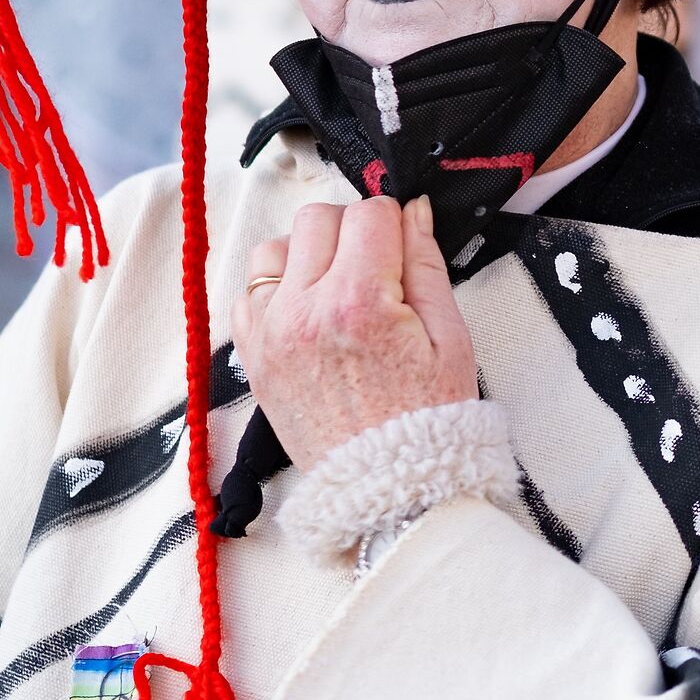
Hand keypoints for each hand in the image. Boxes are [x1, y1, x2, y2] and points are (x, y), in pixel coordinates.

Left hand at [231, 196, 477, 470]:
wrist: (388, 489)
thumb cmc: (427, 419)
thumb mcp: (451, 336)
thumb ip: (426, 263)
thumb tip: (413, 210)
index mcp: (360, 301)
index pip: (369, 213)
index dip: (395, 223)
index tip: (404, 248)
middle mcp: (305, 311)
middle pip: (317, 218)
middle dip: (352, 230)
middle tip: (376, 268)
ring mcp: (271, 334)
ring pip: (273, 248)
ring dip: (305, 255)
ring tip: (338, 289)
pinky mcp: (253, 357)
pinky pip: (248, 294)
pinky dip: (275, 292)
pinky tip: (309, 313)